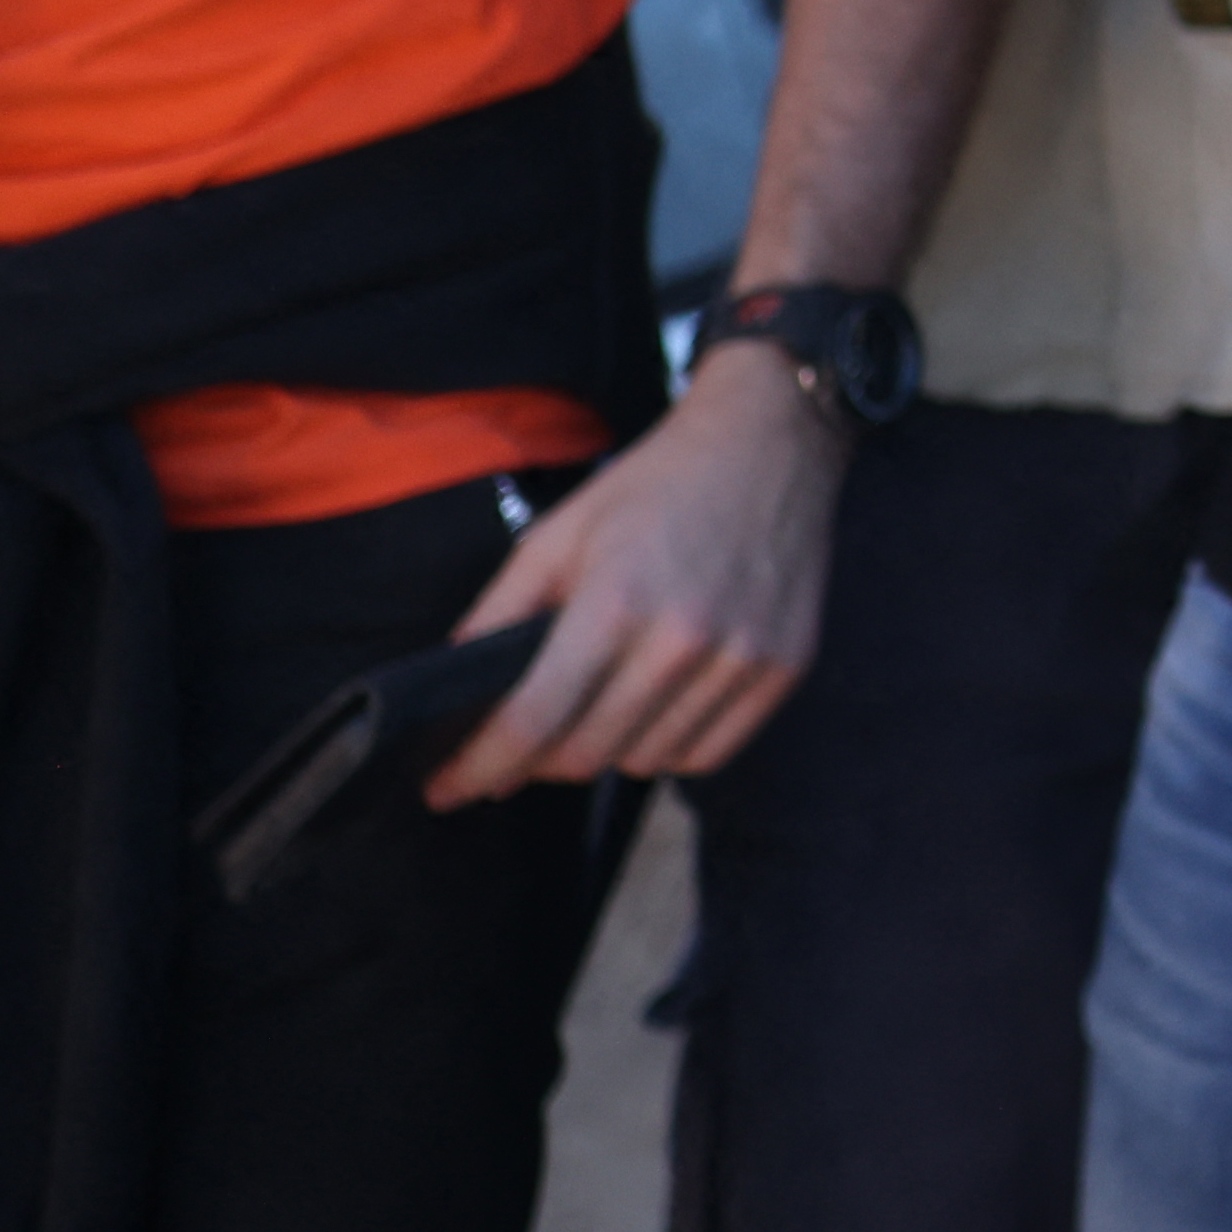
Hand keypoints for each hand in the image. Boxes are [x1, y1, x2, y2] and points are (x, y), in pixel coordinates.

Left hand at [428, 341, 845, 801]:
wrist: (769, 442)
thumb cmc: (656, 485)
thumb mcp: (558, 534)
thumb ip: (498, 614)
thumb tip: (455, 697)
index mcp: (616, 599)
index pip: (533, 721)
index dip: (478, 767)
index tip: (447, 789)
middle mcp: (684, 638)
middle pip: (586, 755)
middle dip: (534, 762)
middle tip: (518, 744)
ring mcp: (742, 657)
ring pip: (645, 762)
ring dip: (603, 753)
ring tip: (592, 712)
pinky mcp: (785, 667)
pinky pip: (706, 755)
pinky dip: (666, 749)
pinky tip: (651, 712)